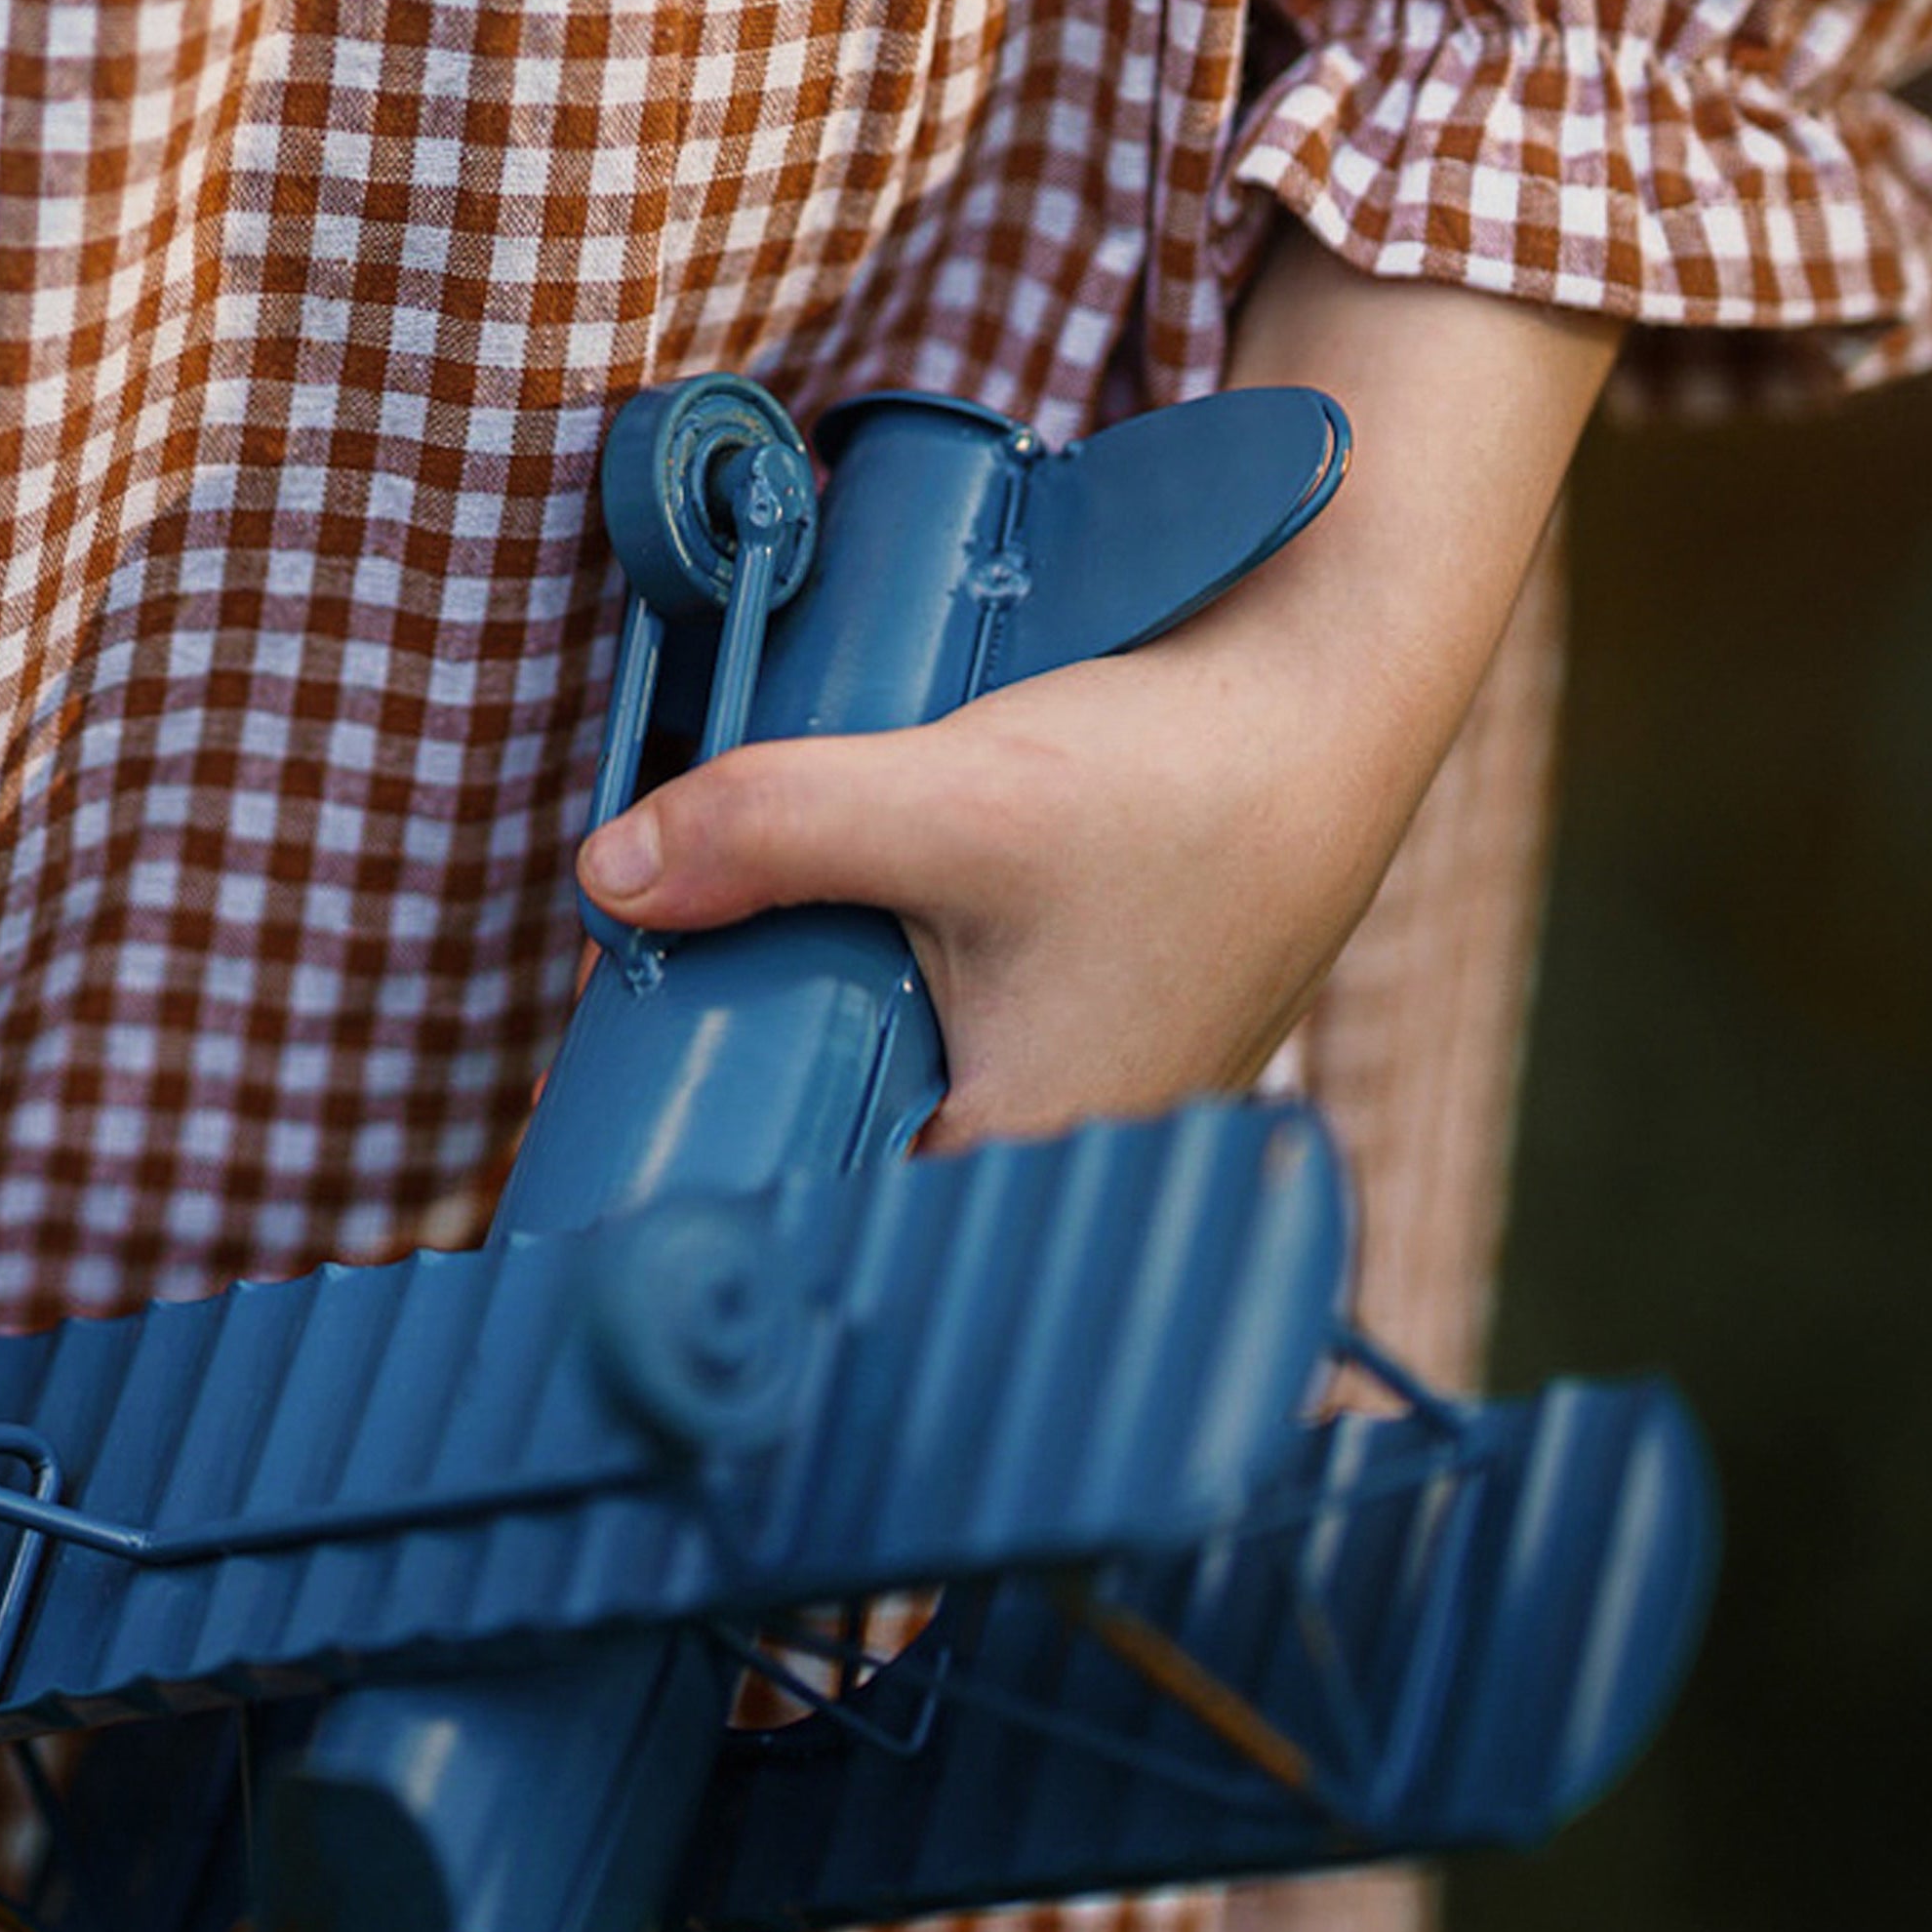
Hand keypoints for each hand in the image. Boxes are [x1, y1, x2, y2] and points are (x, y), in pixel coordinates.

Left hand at [575, 239, 1617, 1145]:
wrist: (1325, 695)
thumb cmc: (1182, 779)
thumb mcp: (949, 799)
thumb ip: (769, 833)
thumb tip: (606, 881)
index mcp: (1032, 1167)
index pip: (827, 1235)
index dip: (720, 1180)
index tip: (621, 1119)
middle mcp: (1065, 1162)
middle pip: (853, 1163)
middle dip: (753, 1093)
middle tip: (652, 1013)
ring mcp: (1088, 1098)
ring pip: (900, 1098)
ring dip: (815, 1037)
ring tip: (728, 970)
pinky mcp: (1095, 1028)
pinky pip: (954, 1047)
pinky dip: (883, 1003)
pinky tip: (837, 940)